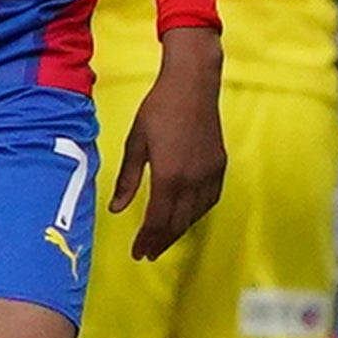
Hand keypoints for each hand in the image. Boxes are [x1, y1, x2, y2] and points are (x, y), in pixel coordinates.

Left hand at [108, 26, 226, 259]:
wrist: (193, 84)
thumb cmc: (159, 109)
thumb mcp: (135, 143)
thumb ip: (128, 179)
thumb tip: (117, 209)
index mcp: (169, 176)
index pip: (158, 220)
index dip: (147, 240)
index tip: (138, 253)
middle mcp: (192, 180)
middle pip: (177, 223)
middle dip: (161, 241)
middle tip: (148, 253)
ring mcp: (209, 174)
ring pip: (195, 215)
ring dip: (178, 230)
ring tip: (163, 238)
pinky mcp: (220, 165)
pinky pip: (209, 200)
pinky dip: (196, 213)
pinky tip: (187, 216)